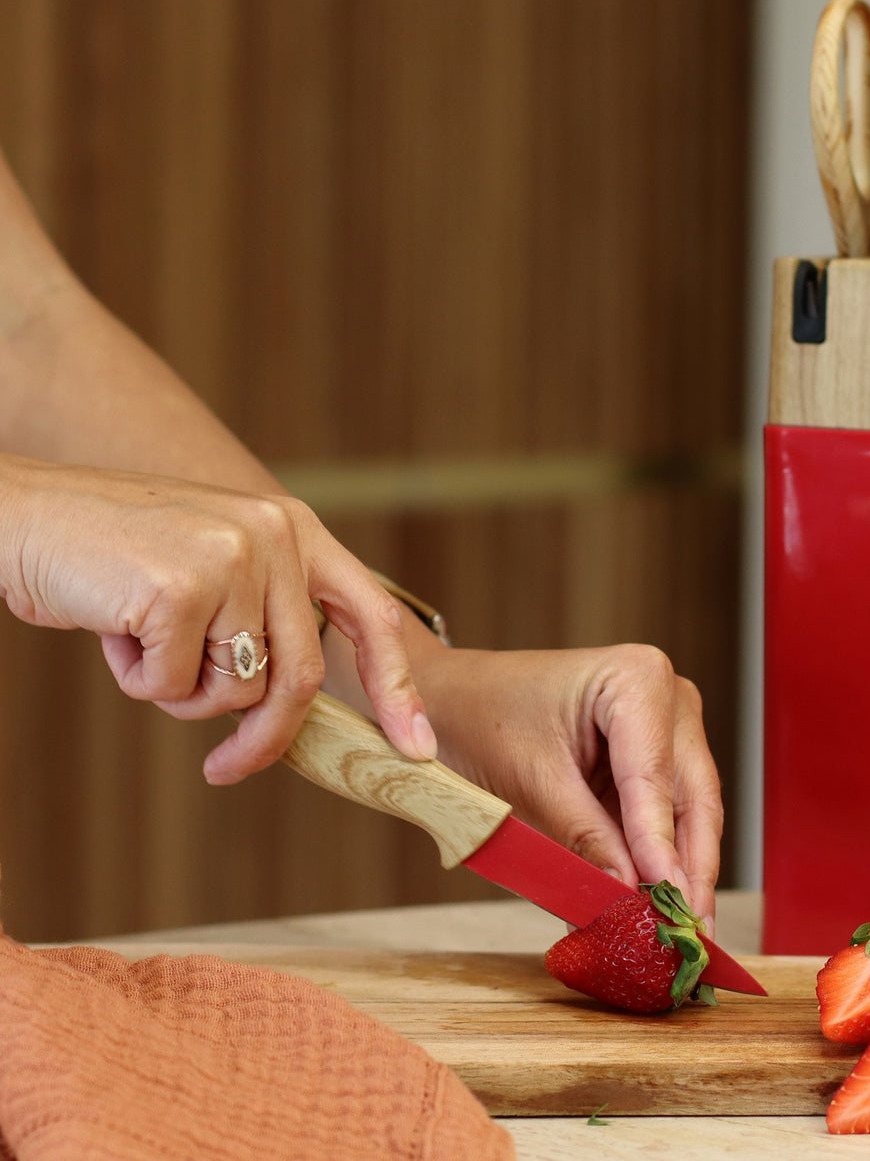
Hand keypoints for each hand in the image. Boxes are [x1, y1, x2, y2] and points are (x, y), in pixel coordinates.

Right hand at [0, 454, 435, 782]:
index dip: (396, 686)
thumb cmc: (114, 555)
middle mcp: (275, 534)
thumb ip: (263, 615)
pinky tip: (113, 629)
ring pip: (236, 690)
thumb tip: (298, 706)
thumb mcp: (214, 568)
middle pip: (302, 676)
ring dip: (182, 694)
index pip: (370, 615)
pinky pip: (174, 688)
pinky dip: (139, 680)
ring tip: (142, 640)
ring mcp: (231, 558)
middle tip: (225, 769)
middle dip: (265, 738)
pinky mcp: (180, 590)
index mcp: (294, 528)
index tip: (415, 746)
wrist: (20, 516)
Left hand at [415, 644, 723, 926]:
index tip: (669, 898)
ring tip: (681, 934)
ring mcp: (668, 727)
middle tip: (692, 935)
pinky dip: (662, 861)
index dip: (662, 843)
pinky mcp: (656, 761)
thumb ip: (584, 839)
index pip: (654, 774)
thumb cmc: (485, 720)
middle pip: (692, 794)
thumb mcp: (531, 782)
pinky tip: (661, 908)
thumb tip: (625, 898)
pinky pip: (668, 817)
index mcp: (637, 678)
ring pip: (691, 812)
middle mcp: (668, 697)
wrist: (459, 701)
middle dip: (690, 868)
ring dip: (684, 872)